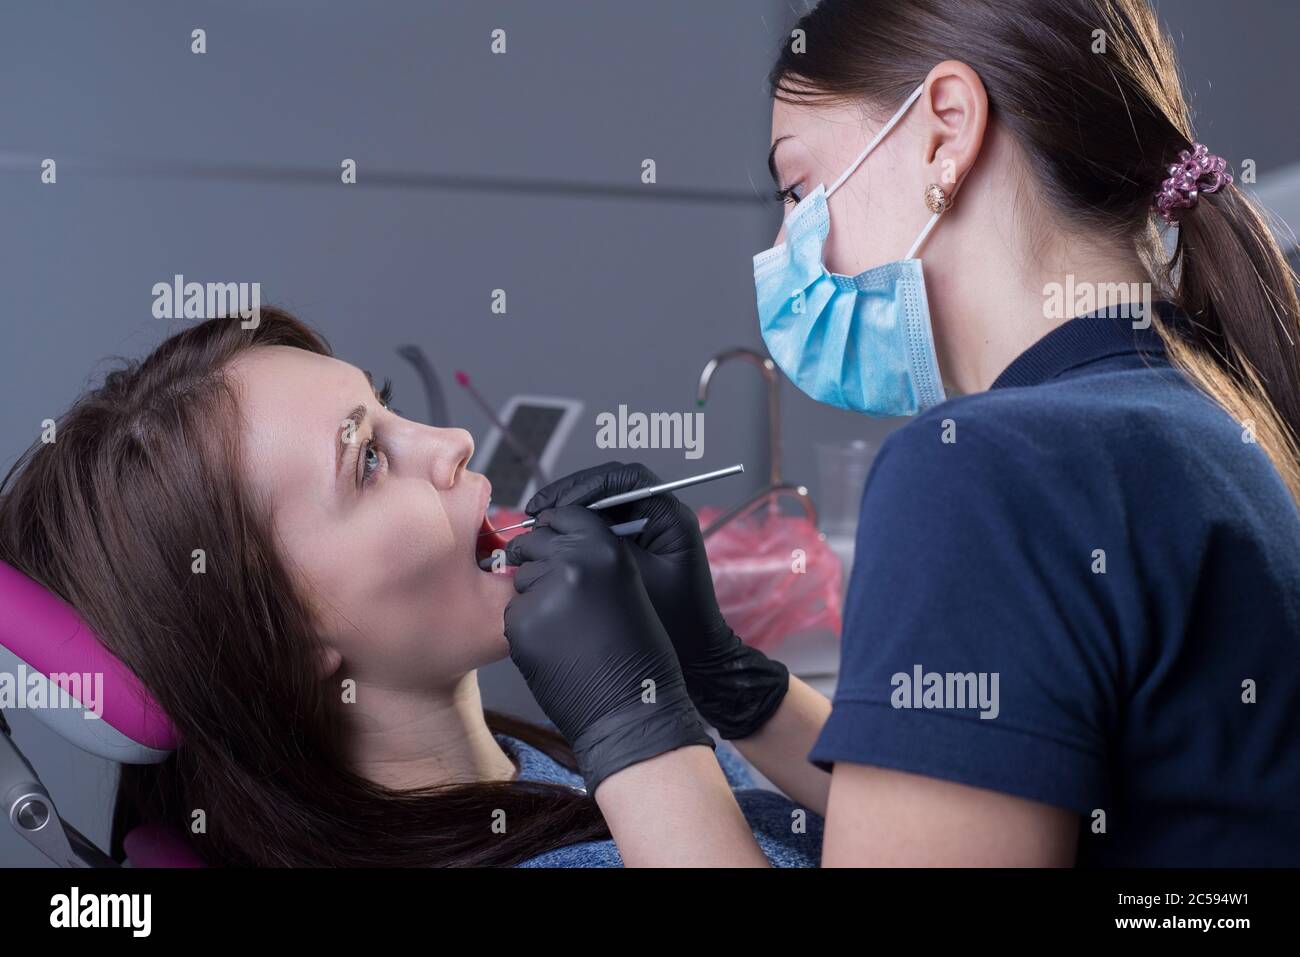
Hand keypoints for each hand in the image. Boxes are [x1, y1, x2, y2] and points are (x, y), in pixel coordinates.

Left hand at [502, 505, 713, 794]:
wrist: (633, 710)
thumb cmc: (638, 654)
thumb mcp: (627, 586)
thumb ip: (591, 557)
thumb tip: (550, 539)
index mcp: (606, 548)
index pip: (564, 515)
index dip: (555, 526)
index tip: (550, 535)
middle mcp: (574, 562)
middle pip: (533, 542)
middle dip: (537, 560)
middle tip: (558, 593)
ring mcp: (544, 593)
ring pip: (520, 580)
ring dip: (534, 597)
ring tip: (567, 629)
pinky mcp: (522, 624)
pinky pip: (514, 615)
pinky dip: (528, 629)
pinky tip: (556, 648)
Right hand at [523, 461, 788, 739]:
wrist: (697, 656)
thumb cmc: (675, 622)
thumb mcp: (636, 579)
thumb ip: (604, 546)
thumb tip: (564, 524)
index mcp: (670, 516)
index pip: (624, 479)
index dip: (584, 485)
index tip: (555, 505)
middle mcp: (661, 515)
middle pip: (610, 486)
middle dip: (570, 495)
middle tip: (537, 512)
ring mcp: (649, 530)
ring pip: (603, 506)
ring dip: (571, 512)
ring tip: (539, 526)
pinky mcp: (638, 546)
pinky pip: (604, 527)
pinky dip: (578, 532)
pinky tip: (554, 544)